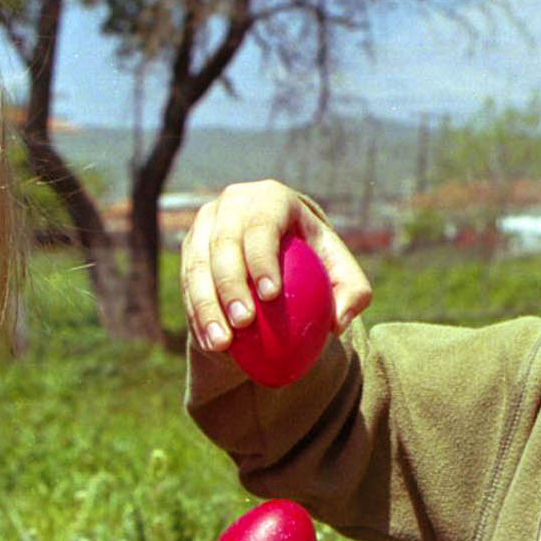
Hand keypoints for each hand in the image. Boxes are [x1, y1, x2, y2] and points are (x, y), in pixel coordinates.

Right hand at [181, 180, 371, 354]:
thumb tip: (337, 321)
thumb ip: (352, 293)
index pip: (263, 225)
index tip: (270, 297)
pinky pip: (187, 282)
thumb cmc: (313, 261)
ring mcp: (206, 222)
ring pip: (198, 264)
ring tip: (222, 342)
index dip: (262, 258)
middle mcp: (233, 202)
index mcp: (271, 198)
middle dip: (230, 284)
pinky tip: (211, 343)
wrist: (274, 249)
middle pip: (224, 243)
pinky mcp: (190, 246)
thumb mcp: (341, 273)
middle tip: (244, 322)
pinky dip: (198, 313)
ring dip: (207, 305)